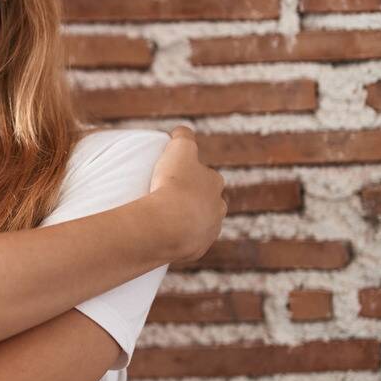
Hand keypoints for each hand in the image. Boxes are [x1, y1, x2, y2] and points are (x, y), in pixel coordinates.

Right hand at [147, 125, 226, 262]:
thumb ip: (183, 136)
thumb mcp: (178, 149)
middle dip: (194, 200)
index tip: (174, 176)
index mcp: (215, 183)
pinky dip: (178, 239)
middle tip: (169, 198)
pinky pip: (187, 242)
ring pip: (200, 223)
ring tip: (165, 219)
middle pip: (208, 201)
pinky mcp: (197, 249)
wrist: (169, 225)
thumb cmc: (174, 184)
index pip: (207, 176)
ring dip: (187, 221)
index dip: (191, 175)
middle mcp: (218, 207)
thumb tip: (181, 131)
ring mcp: (209, 231)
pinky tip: (162, 235)